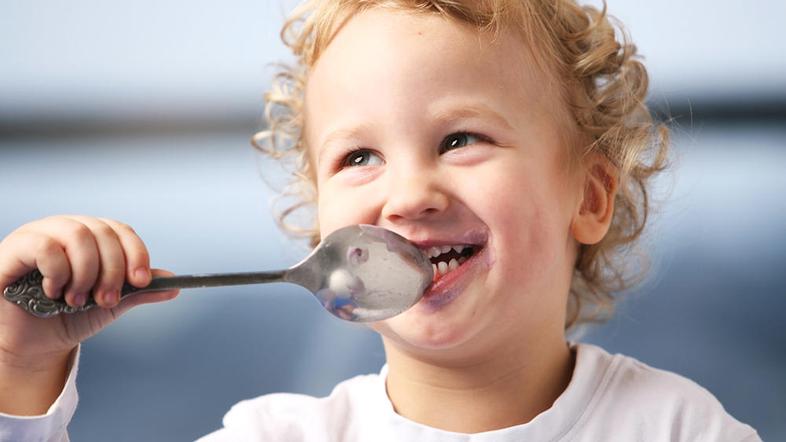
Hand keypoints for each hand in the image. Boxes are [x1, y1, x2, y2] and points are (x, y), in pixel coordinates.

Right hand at [0, 215, 178, 413]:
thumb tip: (174, 284)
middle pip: (102, 232)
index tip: (143, 280)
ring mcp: (39, 234)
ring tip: (78, 300)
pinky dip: (58, 272)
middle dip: (112, 270)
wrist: (31, 344)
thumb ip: (137, 292)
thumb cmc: (66, 318)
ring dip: (86, 272)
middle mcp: (66, 229)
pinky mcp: (15, 248)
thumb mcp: (109, 305)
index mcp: (90, 237)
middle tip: (106, 300)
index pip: (120, 230)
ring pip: (78, 234)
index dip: (136, 253)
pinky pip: (45, 246)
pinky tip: (54, 291)